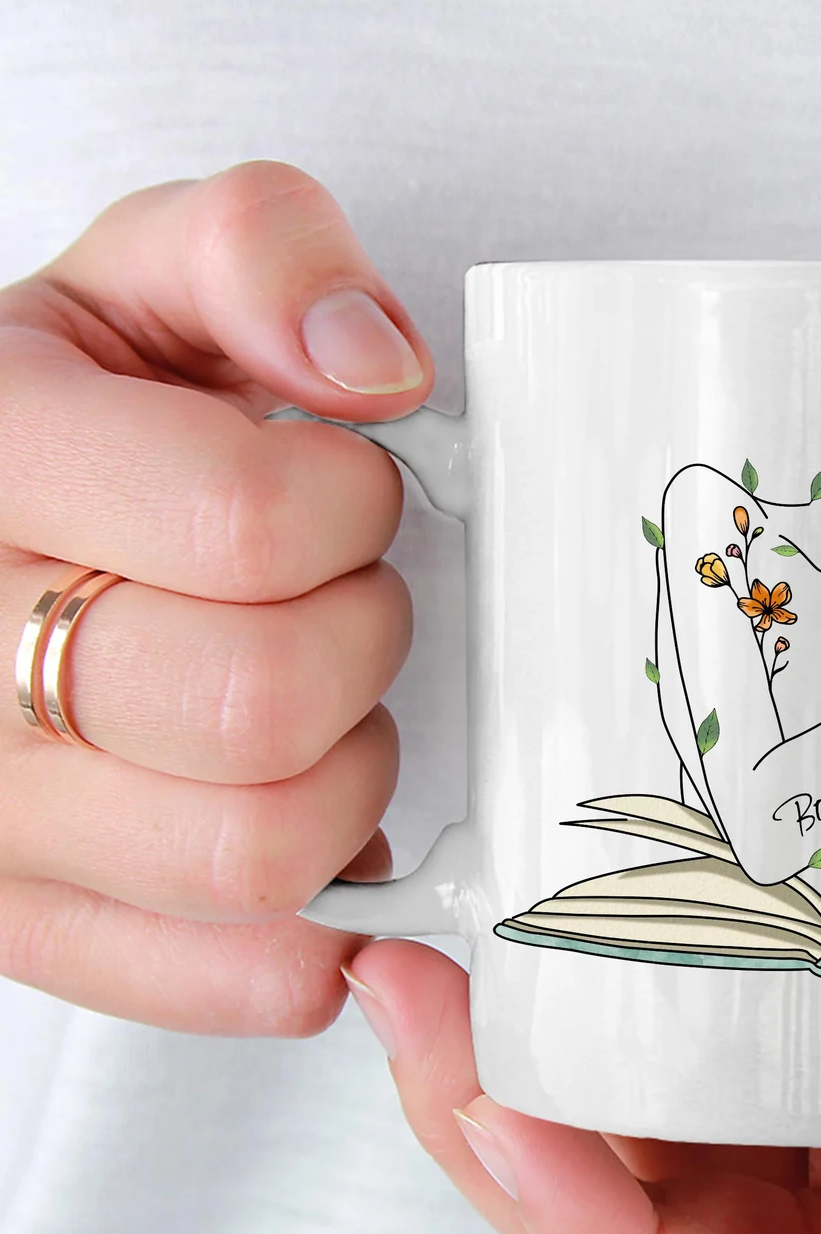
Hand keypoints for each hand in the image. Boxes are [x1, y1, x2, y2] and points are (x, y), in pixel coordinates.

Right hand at [0, 163, 429, 1031]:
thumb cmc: (77, 414)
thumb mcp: (141, 282)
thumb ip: (259, 253)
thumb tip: (373, 365)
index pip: (241, 523)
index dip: (349, 505)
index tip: (343, 489)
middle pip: (257, 707)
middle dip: (360, 643)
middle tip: (340, 601)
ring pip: (261, 856)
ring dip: (352, 775)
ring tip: (320, 707)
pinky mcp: (34, 928)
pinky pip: (242, 980)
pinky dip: (328, 924)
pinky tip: (323, 833)